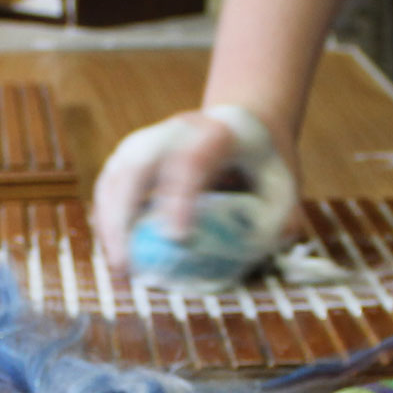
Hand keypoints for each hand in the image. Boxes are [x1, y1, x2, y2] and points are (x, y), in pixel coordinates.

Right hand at [91, 105, 297, 272]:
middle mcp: (177, 131)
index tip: (176, 240)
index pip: (192, 161)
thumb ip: (283, 217)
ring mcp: (150, 140)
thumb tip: (272, 248)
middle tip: (127, 266)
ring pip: (116, 173)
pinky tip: (116, 252)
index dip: (179, 198)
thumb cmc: (264, 163)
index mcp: (219, 133)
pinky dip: (107, 219)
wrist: (243, 125)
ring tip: (119, 267)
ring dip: (109, 222)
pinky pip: (110, 185)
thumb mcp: (285, 185)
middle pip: (138, 163)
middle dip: (125, 215)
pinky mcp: (132, 156)